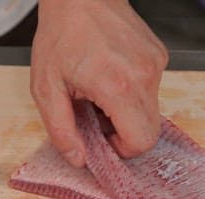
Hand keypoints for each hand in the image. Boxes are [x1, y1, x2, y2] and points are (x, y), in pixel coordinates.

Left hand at [31, 0, 168, 166]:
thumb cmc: (62, 33)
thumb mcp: (45, 86)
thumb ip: (61, 128)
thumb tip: (78, 158)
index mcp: (117, 86)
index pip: (140, 140)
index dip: (123, 149)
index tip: (105, 140)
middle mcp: (144, 76)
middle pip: (150, 131)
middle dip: (125, 134)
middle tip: (100, 118)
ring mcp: (155, 64)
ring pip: (152, 111)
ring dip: (128, 112)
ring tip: (103, 91)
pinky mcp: (159, 56)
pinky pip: (152, 90)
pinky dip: (133, 92)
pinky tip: (112, 74)